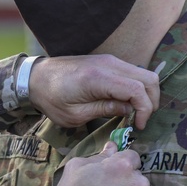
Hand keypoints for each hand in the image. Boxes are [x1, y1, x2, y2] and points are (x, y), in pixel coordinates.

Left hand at [27, 54, 158, 128]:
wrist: (35, 77)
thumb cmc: (51, 98)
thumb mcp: (75, 114)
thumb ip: (105, 110)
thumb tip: (130, 111)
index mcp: (98, 78)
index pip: (137, 89)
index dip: (144, 109)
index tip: (138, 126)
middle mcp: (108, 64)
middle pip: (148, 78)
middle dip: (151, 102)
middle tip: (140, 120)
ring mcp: (109, 60)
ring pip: (143, 74)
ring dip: (145, 94)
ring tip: (134, 114)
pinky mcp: (107, 61)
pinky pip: (132, 72)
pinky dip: (137, 87)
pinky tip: (126, 103)